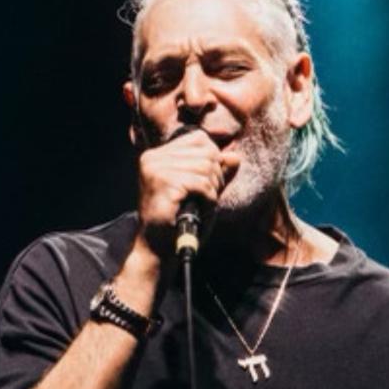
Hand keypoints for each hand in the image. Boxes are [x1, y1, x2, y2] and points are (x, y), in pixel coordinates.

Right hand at [134, 129, 238, 258]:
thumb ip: (217, 173)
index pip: (199, 139)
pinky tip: (200, 208)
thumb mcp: (201, 192)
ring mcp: (156, 169)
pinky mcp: (163, 183)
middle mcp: (153, 158)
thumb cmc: (179, 220)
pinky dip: (208, 198)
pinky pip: (202, 183)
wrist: (158, 249)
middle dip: (215, 176)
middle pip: (206, 152)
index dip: (213, 160)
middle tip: (206, 197)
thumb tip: (234, 156)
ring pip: (206, 167)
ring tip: (201, 204)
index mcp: (158, 155)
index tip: (206, 184)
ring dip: (212, 189)